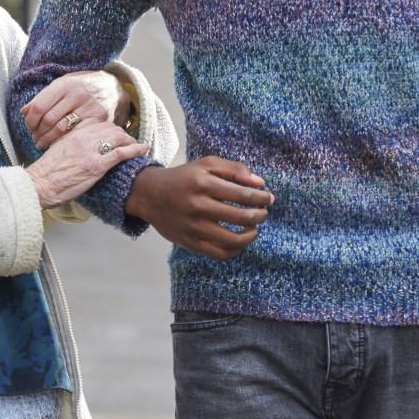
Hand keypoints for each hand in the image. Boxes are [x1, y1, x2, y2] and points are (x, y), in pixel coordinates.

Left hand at [22, 71, 130, 149]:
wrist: (108, 87)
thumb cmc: (77, 90)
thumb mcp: (59, 88)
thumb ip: (41, 99)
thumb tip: (24, 111)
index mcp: (63, 85)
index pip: (39, 107)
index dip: (30, 121)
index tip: (29, 127)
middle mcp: (77, 94)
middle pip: (48, 120)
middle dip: (38, 132)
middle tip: (35, 138)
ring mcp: (89, 106)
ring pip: (60, 130)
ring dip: (47, 139)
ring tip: (42, 143)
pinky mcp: (98, 119)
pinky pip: (75, 134)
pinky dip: (62, 141)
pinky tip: (57, 144)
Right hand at [25, 120, 146, 207]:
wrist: (39, 184)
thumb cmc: (45, 173)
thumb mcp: (57, 150)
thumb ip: (70, 145)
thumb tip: (79, 149)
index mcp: (73, 133)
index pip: (99, 123)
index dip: (110, 128)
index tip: (116, 134)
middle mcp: (84, 138)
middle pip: (111, 128)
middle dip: (123, 134)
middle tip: (129, 141)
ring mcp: (91, 151)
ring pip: (118, 137)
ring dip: (131, 141)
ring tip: (138, 147)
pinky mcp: (97, 166)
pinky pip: (120, 153)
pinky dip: (134, 150)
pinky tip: (142, 149)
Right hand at [125, 157, 273, 259]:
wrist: (149, 195)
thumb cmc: (183, 178)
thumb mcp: (206, 164)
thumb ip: (234, 169)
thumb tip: (260, 183)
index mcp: (203, 184)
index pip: (243, 195)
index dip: (262, 198)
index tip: (269, 198)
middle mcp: (198, 206)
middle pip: (241, 217)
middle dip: (260, 215)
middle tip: (263, 212)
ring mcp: (193, 227)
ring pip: (233, 240)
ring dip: (251, 235)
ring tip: (253, 229)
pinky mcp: (190, 243)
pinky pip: (219, 254)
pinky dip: (235, 251)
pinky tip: (239, 242)